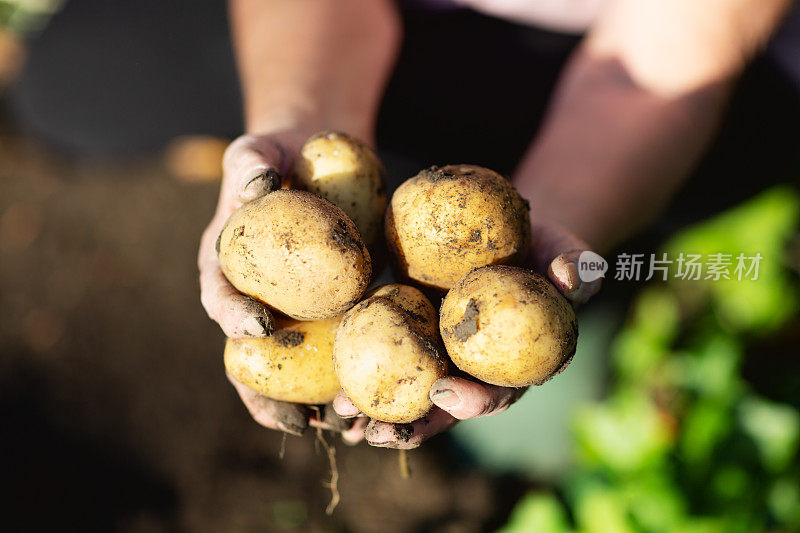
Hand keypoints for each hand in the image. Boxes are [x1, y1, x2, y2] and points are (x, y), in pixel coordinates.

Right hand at [201, 129, 353, 436]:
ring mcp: (294, 309)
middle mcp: (257, 297)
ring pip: (298, 368)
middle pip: (254, 356)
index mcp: (226, 266)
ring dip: (315, 401)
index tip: (255, 327)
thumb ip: (249, 163)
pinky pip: (342, 345)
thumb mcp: (256, 149)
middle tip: (293, 421)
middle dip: (269, 395)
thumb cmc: (276, 154)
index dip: (233, 315)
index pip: (221, 295)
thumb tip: (263, 181)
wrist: (312, 159)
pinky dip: (355, 373)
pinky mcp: (333, 308)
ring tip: (342, 425)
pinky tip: (377, 397)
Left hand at [332, 218, 601, 447]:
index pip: (498, 391)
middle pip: (443, 407)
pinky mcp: (410, 333)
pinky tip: (327, 379)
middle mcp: (474, 369)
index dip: (475, 399)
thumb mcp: (564, 249)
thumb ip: (574, 264)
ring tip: (340, 415)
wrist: (509, 233)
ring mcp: (440, 355)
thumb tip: (576, 274)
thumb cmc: (544, 246)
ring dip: (375, 409)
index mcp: (514, 364)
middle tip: (378, 432)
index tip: (447, 393)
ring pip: (408, 392)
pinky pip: (383, 358)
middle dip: (410, 424)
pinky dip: (356, 371)